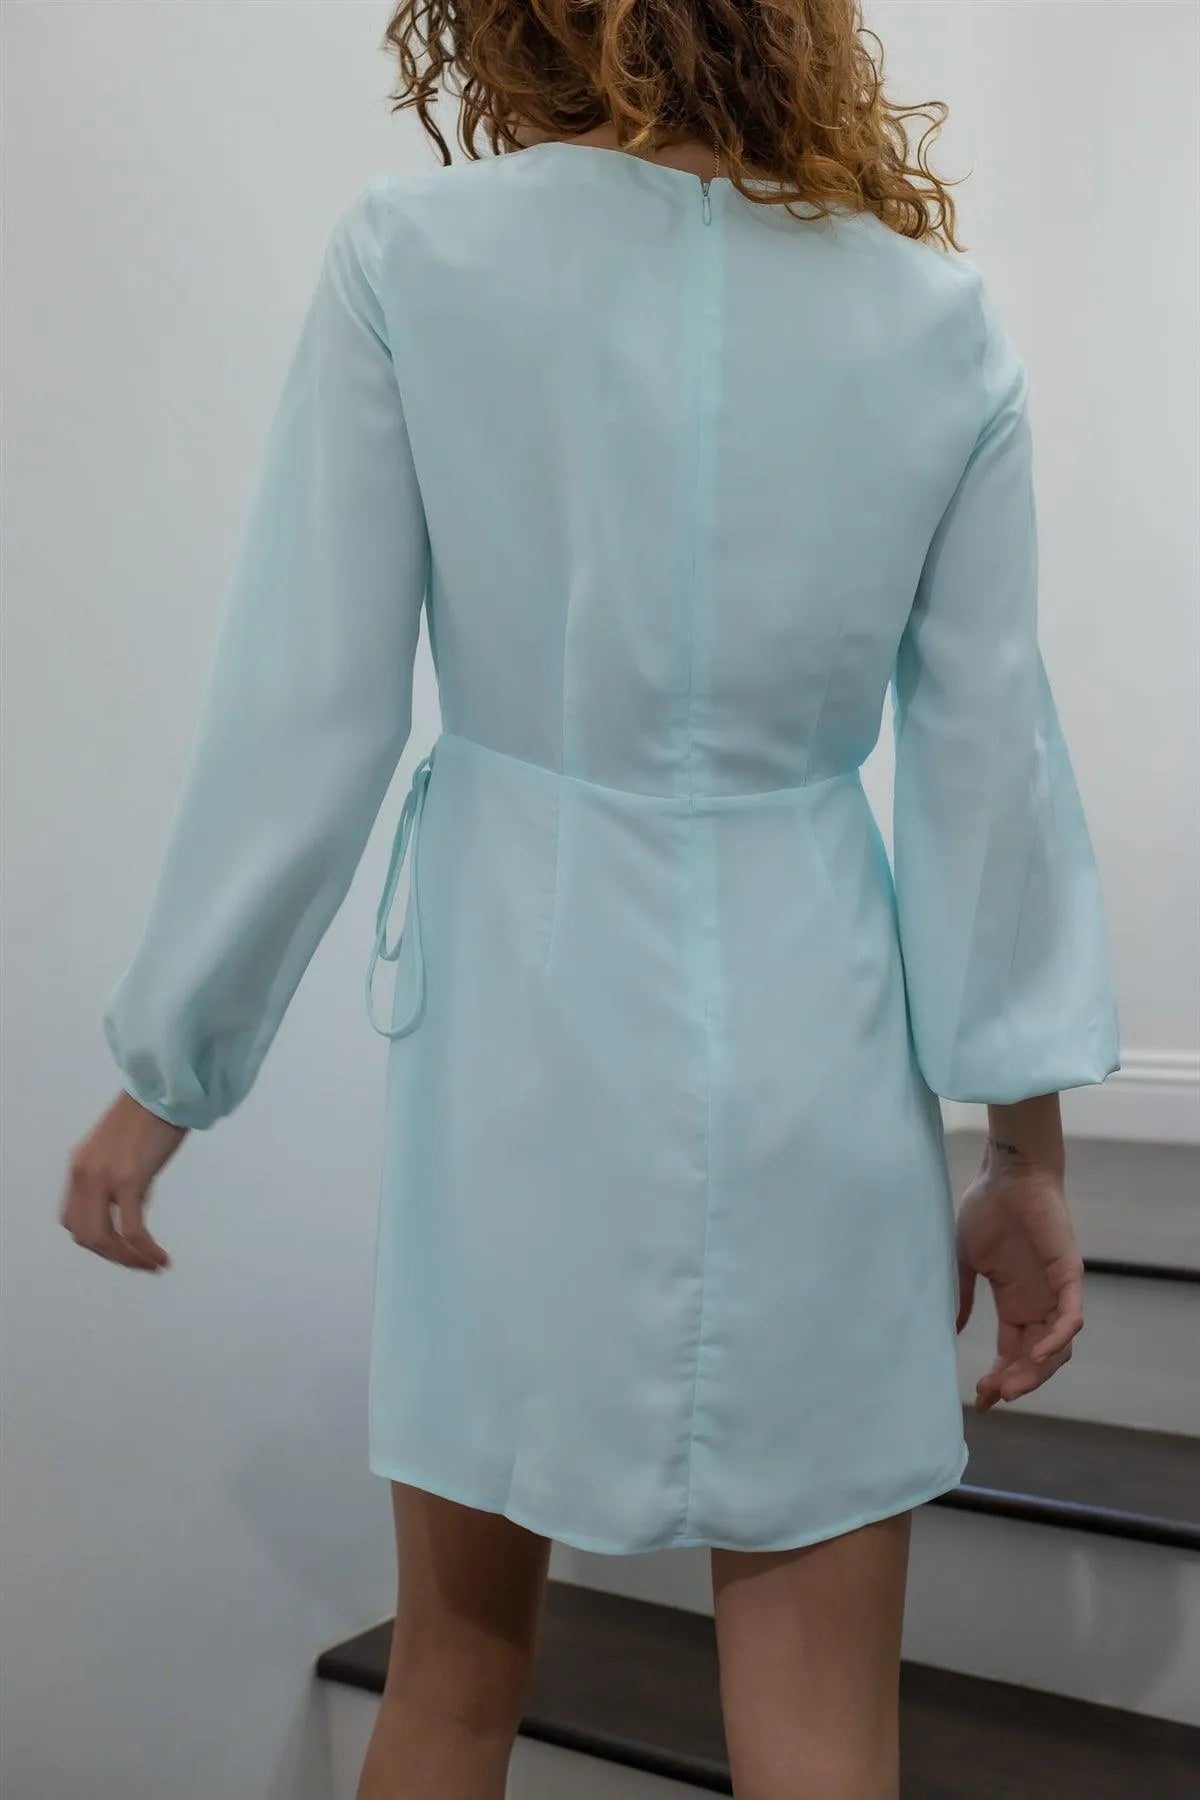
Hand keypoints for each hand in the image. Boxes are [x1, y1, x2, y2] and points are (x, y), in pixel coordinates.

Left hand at [59, 1092, 186, 1272]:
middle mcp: (83, 1175)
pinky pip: (131, 1229)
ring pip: (102, 1239)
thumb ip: (119, 1177)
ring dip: (127, 1258)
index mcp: (79, 1167)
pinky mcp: (128, 1179)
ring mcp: (103, 1178)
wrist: (163, 1090)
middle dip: (113, 1256)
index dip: (96, 1240)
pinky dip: (144, 1249)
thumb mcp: (122, 1150)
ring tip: (151, 1263)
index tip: (123, 1247)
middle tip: (139, 1262)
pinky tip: (160, 1256)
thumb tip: (133, 1204)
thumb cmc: (150, 1114)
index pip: (74, 1218)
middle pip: (84, 1234)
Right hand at [955, 1155, 1084, 1411]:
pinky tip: (1038, 1353)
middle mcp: (1038, 1303)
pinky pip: (1070, 1317)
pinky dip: (1058, 1338)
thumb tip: (950, 1331)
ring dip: (1037, 1370)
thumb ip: (960, 1295)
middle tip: (993, 1396)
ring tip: (1011, 1386)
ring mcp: (1055, 1291)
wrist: (1007, 1173)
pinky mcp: (1068, 1274)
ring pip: (1057, 1346)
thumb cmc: (987, 1209)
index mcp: (1015, 1302)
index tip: (980, 1400)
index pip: (1013, 1352)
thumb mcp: (965, 1260)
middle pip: (1036, 1358)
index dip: (1000, 1378)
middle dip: (1017, 1382)